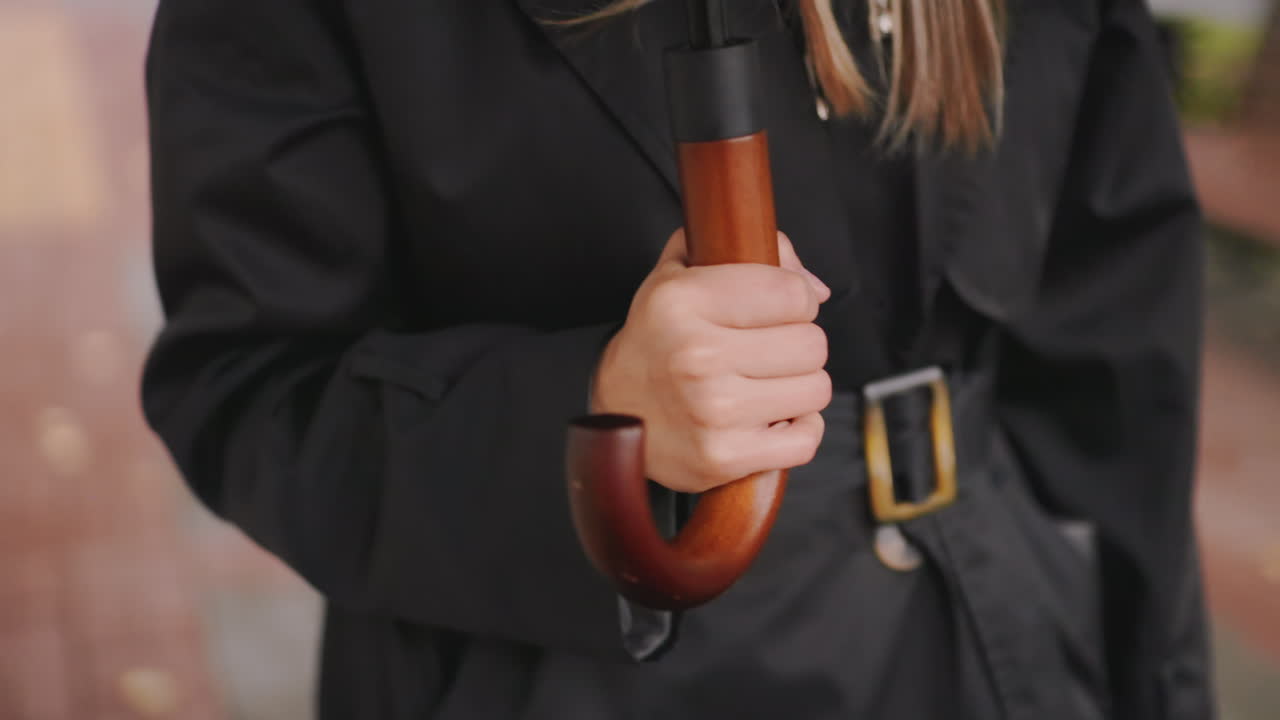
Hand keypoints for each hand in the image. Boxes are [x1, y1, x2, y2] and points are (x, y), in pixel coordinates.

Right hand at [591, 229, 831, 492]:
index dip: (795, 300)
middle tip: (764, 352)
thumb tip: (816, 289)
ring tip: (762, 384)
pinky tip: (767, 418)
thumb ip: (743, 247)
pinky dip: (796, 430)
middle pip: (812, 344)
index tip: (773, 312)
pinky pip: (806, 439)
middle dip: (797, 346)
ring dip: (798, 388)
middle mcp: (696, 355)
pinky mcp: (723, 457)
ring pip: (816, 390)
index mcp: (682, 300)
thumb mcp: (681, 273)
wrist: (617, 413)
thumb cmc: (660, 339)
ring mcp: (710, 411)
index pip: (794, 294)